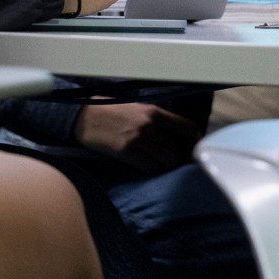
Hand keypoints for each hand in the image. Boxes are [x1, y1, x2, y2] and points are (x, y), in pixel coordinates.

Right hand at [74, 102, 200, 171]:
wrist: (84, 116)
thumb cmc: (111, 112)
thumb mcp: (138, 109)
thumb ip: (157, 121)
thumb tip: (177, 139)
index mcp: (154, 112)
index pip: (187, 128)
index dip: (194, 142)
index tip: (191, 150)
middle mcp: (149, 124)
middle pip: (177, 150)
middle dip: (177, 159)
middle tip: (171, 161)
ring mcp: (138, 138)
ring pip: (166, 161)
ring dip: (164, 166)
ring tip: (156, 163)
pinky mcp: (126, 151)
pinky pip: (150, 168)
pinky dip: (150, 169)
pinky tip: (144, 165)